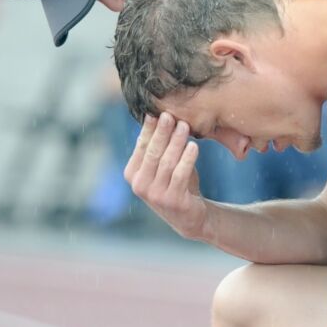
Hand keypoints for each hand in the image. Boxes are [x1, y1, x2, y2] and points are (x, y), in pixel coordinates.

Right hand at [124, 112, 210, 240]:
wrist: (190, 216)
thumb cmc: (176, 183)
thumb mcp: (163, 164)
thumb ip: (158, 146)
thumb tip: (156, 115)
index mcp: (132, 173)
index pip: (141, 146)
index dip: (149, 128)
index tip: (157, 111)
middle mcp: (139, 185)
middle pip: (152, 152)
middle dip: (162, 132)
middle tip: (169, 115)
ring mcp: (155, 195)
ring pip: (166, 162)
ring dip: (176, 142)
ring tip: (184, 126)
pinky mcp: (173, 201)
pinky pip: (180, 175)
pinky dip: (187, 159)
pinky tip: (194, 146)